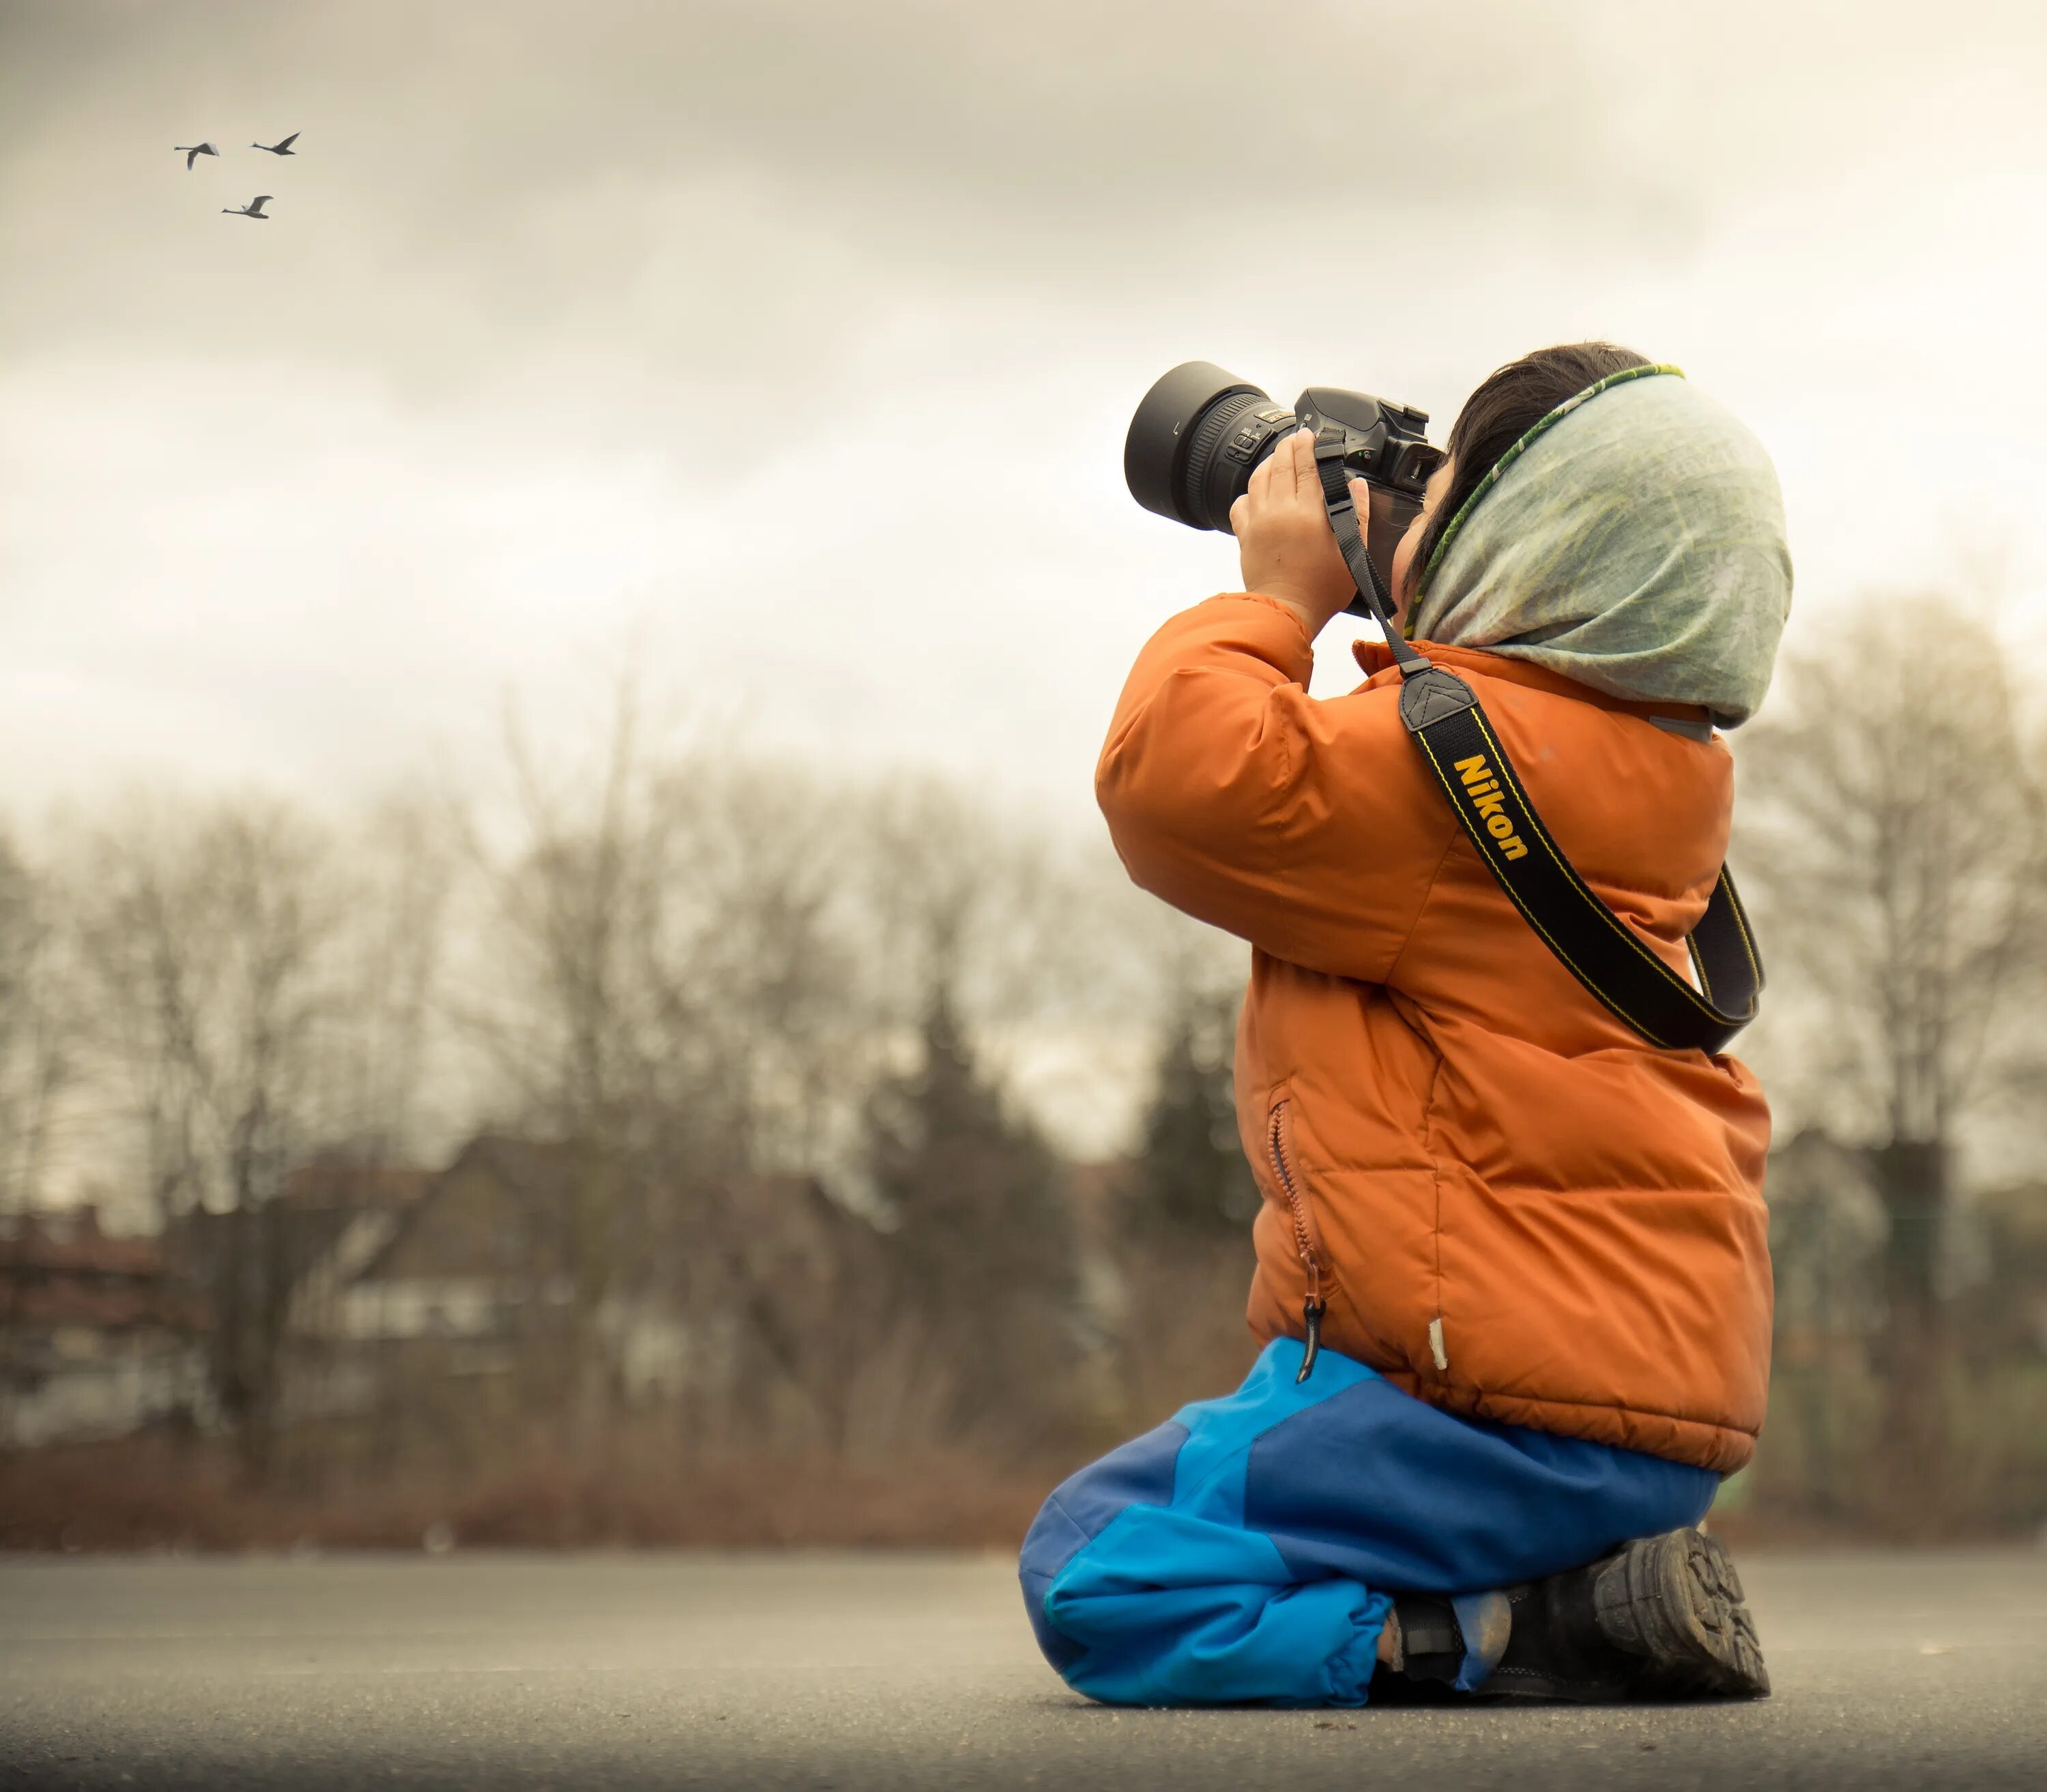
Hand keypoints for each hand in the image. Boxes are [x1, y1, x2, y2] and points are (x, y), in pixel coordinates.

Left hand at [1229, 427, 1367, 639]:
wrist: (1287, 612)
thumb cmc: (1322, 589)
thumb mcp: (1352, 553)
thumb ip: (1357, 515)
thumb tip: (1357, 486)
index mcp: (1309, 512)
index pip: (1307, 466)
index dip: (1308, 446)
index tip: (1310, 435)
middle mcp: (1280, 511)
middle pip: (1281, 465)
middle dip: (1288, 447)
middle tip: (1295, 439)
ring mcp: (1259, 522)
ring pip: (1258, 479)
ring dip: (1268, 463)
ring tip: (1277, 457)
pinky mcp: (1245, 536)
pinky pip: (1240, 504)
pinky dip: (1248, 492)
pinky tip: (1257, 492)